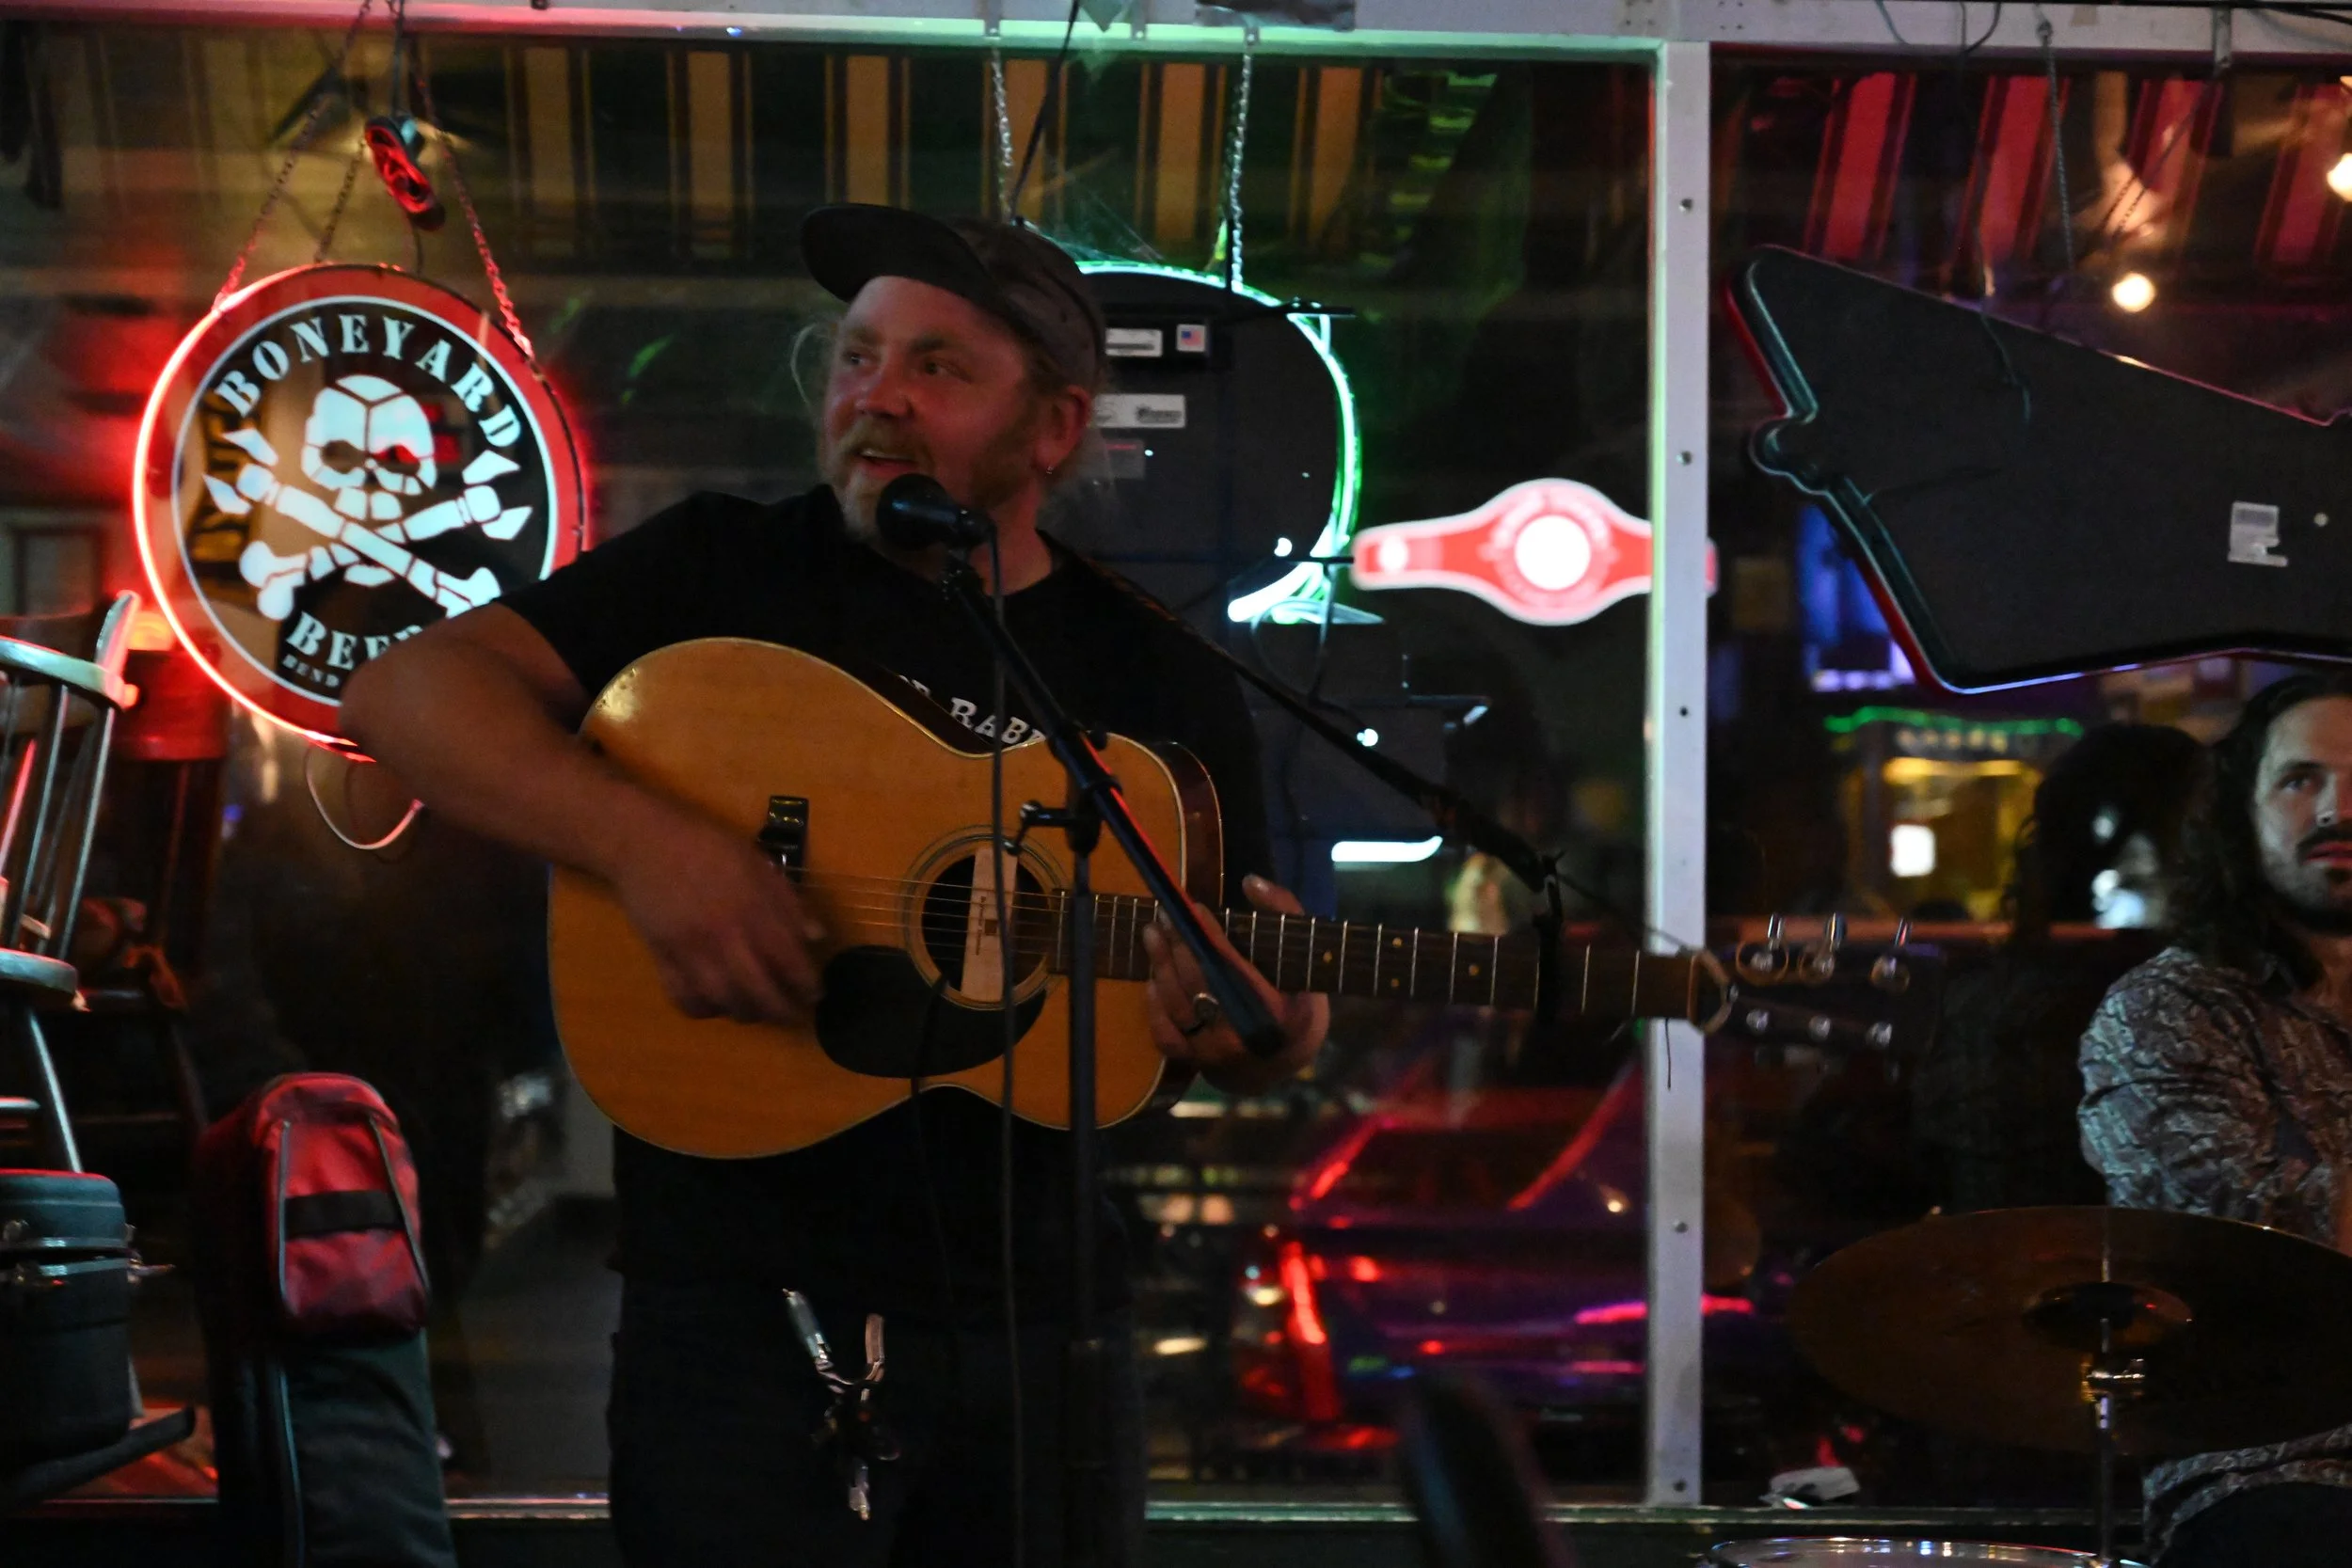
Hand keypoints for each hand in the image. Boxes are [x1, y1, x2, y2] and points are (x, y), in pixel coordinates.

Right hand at [608, 806, 823, 1025]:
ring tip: (757, 1010)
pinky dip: (703, 1009)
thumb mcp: (758, 864)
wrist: (645, 843)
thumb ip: (788, 902)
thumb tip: (817, 937)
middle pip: (758, 991)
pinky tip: (716, 1003)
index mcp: (753, 909)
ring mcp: (690, 950)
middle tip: (791, 1013)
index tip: (816, 994)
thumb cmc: (709, 847)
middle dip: (781, 1011)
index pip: (788, 960)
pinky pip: (684, 998)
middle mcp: (724, 935)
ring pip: (722, 1000)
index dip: (806, 984)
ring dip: (745, 1013)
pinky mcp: (662, 958)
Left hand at [1141, 874, 1328, 1092]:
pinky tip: (1152, 979)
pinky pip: (1166, 1035)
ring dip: (1161, 966)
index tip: (1193, 908)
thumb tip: (1250, 881)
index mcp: (1275, 1013)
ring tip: (1152, 934)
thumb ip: (1285, 909)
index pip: (1233, 968)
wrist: (1285, 1059)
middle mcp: (1242, 1038)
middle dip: (1178, 945)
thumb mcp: (1305, 954)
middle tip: (1164, 914)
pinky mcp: (1196, 1063)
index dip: (1209, 936)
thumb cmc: (1296, 998)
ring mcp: (1216, 1054)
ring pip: (1179, 1006)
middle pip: (1200, 984)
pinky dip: (1155, 1007)